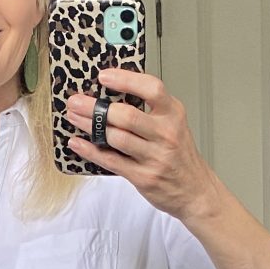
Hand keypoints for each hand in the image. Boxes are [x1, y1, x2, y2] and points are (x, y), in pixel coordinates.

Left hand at [65, 68, 218, 219]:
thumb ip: (151, 110)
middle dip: (95, 107)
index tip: (103, 76)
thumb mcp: (174, 125)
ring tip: (74, 117)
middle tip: (76, 101)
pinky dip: (90, 151)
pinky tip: (78, 143)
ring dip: (89, 126)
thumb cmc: (180, 156)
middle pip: (126, 115)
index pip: (152, 88)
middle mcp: (166, 134)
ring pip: (115, 137)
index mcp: (173, 114)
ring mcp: (155, 157)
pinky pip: (111, 161)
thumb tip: (112, 94)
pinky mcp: (144, 177)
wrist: (195, 191)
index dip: (125, 80)